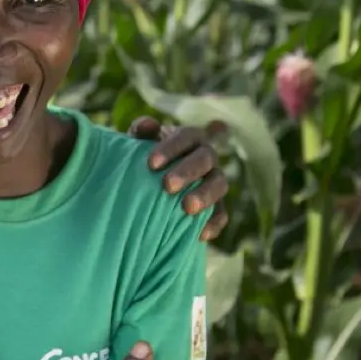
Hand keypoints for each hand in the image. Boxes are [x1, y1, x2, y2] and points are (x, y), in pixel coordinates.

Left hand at [129, 116, 229, 240]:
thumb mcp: (139, 145)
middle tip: (167, 186)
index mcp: (190, 138)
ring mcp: (214, 181)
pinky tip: (201, 234)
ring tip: (187, 208)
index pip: (186, 136)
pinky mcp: (217, 205)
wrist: (152, 185)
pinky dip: (214, 223)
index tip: (151, 163)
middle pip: (206, 159)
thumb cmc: (146, 160)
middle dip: (188, 171)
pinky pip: (222, 213)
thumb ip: (141, 132)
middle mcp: (207, 157)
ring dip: (205, 195)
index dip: (171, 148)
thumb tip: (146, 125)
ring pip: (219, 185)